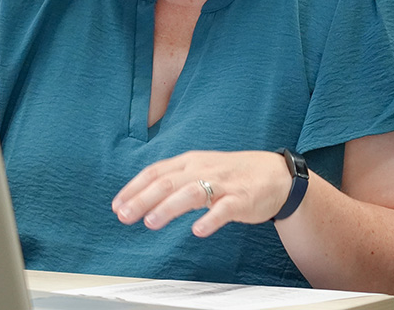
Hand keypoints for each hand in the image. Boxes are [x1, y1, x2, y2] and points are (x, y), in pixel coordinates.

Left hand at [112, 150, 293, 236]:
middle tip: (125, 215)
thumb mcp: (201, 169)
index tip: (117, 205)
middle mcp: (204, 169)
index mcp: (191, 161)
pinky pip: (225, 208)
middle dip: (144, 198)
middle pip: (169, 181)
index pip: (156, 171)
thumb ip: (175, 180)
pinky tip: (198, 231)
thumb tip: (142, 199)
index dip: (135, 188)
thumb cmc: (233, 174)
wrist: (276, 174)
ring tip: (151, 222)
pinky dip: (211, 219)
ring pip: (192, 192)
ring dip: (169, 207)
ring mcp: (223, 183)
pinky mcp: (241, 198)